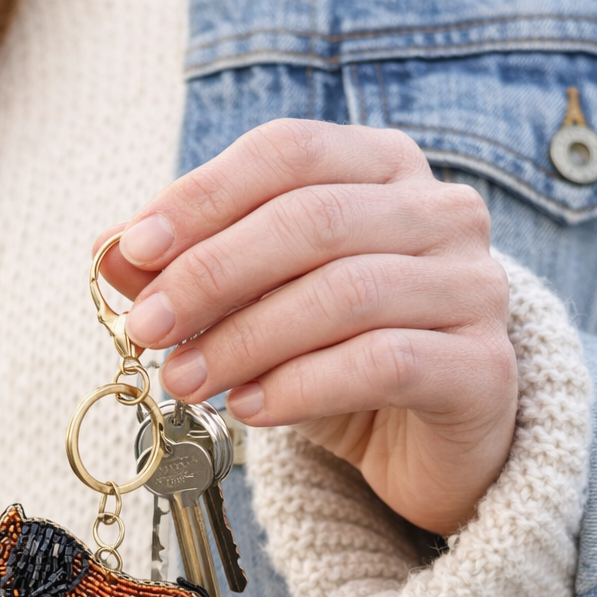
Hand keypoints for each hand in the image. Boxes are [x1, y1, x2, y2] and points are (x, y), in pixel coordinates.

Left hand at [95, 119, 515, 536]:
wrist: (427, 441)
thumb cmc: (338, 358)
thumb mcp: (260, 307)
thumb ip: (196, 272)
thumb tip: (112, 253)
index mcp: (383, 170)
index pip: (287, 154)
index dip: (203, 197)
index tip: (134, 252)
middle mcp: (441, 213)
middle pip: (312, 219)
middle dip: (212, 275)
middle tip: (147, 329)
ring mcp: (474, 286)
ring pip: (345, 292)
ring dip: (245, 339)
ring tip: (185, 381)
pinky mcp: (484, 367)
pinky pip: (383, 363)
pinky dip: (301, 386)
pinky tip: (250, 411)